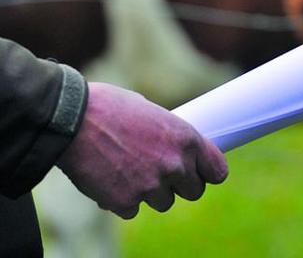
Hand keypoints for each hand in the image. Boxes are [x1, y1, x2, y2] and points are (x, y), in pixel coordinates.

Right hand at [57, 82, 227, 218]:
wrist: (71, 119)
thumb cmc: (111, 107)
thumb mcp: (154, 113)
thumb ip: (171, 136)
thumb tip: (179, 150)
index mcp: (186, 139)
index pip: (217, 171)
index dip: (208, 173)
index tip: (201, 173)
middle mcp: (174, 165)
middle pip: (194, 191)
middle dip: (180, 185)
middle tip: (161, 173)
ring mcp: (151, 186)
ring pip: (164, 202)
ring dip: (151, 192)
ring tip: (130, 171)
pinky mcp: (125, 201)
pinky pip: (133, 210)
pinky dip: (123, 199)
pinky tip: (110, 178)